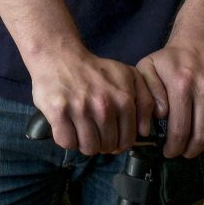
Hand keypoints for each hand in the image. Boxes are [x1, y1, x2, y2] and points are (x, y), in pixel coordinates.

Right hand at [29, 47, 154, 155]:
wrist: (60, 56)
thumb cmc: (95, 70)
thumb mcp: (128, 76)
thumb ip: (144, 101)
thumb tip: (144, 131)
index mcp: (123, 99)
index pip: (127, 140)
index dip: (118, 142)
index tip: (110, 134)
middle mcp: (104, 106)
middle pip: (107, 146)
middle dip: (101, 142)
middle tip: (93, 128)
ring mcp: (80, 109)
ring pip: (88, 148)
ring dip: (84, 143)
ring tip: (81, 127)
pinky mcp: (59, 112)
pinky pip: (68, 143)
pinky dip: (67, 138)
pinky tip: (67, 125)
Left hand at [136, 41, 203, 157]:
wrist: (200, 38)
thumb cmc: (172, 59)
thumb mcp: (148, 68)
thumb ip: (148, 93)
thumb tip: (160, 115)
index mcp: (181, 83)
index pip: (180, 129)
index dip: (175, 147)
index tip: (170, 152)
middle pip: (202, 134)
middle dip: (192, 150)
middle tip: (186, 152)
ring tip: (202, 147)